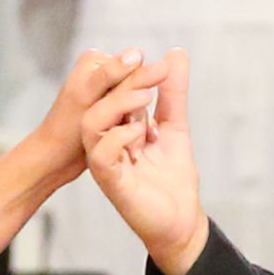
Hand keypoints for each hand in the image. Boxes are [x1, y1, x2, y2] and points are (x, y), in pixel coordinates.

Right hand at [77, 42, 204, 274]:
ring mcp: (106, 162)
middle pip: (99, 102)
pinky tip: (140, 133)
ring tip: (146, 100)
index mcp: (117, 128)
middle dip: (124, 84)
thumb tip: (175, 53)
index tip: (160, 65)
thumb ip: (172, 93)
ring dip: (118, 106)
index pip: (114, 92)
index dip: (133, 74)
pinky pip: (101, 154)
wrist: (182, 220)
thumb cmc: (173, 178)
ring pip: (91, 124)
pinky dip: (119, 137)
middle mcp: (107, 143)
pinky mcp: (111, 182)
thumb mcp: (175, 126)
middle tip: (154, 74)